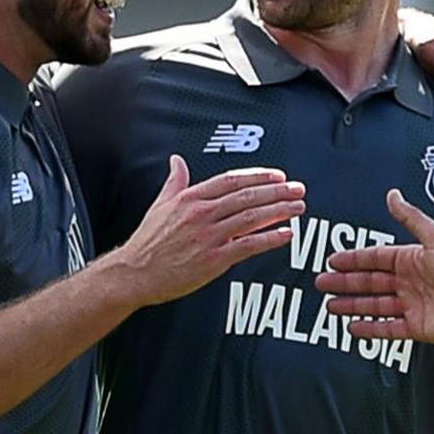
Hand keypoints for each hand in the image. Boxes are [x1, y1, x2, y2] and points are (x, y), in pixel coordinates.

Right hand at [111, 157, 301, 303]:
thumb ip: (175, 181)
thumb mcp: (160, 204)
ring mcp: (208, 236)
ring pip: (252, 218)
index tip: (279, 176)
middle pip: (247, 196)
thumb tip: (177, 160)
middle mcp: (201, 214)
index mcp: (190, 198)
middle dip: (278, 192)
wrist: (134, 273)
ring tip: (299, 208)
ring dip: (280, 211)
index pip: (232, 181)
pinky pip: (249, 245)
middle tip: (299, 190)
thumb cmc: (148, 241)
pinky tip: (287, 234)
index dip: (259, 177)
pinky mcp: (214, 259)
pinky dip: (271, 239)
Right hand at [317, 189, 433, 345]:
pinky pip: (387, 328)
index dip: (353, 260)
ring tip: (329, 306)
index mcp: (411, 260)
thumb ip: (411, 218)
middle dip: (345, 283)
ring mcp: (411, 305)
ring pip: (374, 305)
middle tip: (321, 283)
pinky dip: (370, 328)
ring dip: (352, 305)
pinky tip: (351, 327)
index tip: (332, 261)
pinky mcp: (416, 327)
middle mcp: (409, 282)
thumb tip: (392, 194)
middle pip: (369, 282)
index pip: (375, 259)